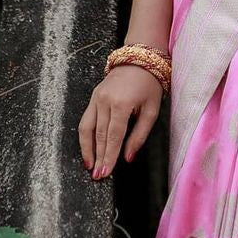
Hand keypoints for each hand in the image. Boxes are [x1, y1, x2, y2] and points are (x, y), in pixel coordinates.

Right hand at [77, 65, 162, 179]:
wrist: (140, 60)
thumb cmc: (149, 85)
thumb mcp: (152, 110)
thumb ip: (140, 135)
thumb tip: (128, 157)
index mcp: (122, 104)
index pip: (113, 137)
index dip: (108, 156)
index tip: (105, 173)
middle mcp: (105, 101)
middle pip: (100, 135)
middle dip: (99, 157)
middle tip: (98, 176)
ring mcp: (97, 98)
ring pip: (88, 129)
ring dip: (88, 149)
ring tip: (90, 166)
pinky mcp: (93, 97)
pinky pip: (86, 120)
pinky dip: (85, 136)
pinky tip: (87, 148)